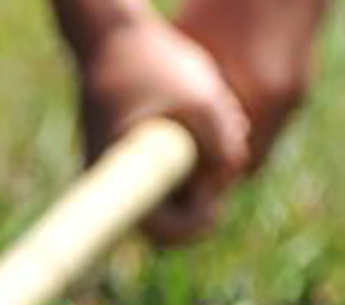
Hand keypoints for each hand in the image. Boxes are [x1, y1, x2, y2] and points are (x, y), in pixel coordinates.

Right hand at [75, 10, 251, 243]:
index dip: (198, 224)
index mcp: (123, 177)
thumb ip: (226, 146)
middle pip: (168, 215)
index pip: (163, 233)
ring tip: (213, 126)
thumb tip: (234, 176)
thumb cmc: (153, 62)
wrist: (111, 31)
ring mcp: (113, 166)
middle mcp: (110, 181)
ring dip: (199, 168)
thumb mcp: (204, 102)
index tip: (217, 198)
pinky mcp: (121, 149)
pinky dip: (185, 152)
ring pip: (167, 189)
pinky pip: (159, 167)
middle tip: (224, 157)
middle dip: (204, 192)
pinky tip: (198, 117)